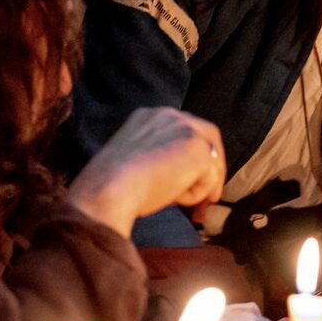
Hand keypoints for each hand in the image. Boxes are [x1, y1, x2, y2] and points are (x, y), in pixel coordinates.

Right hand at [67, 106, 224, 235]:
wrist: (108, 189)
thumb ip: (157, 154)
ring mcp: (186, 129)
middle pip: (208, 135)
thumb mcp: (134, 157)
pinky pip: (210, 178)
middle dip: (212, 166)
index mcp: (150, 116)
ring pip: (211, 160)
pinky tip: (174, 199)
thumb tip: (178, 174)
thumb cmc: (112, 185)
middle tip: (209, 196)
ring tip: (182, 205)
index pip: (184, 129)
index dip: (192, 155)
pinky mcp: (198, 149)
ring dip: (200, 186)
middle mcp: (169, 115)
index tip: (190, 177)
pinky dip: (196, 194)